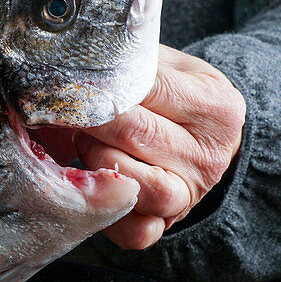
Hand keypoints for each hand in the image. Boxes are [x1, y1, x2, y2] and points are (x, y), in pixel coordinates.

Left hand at [75, 45, 245, 248]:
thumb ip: (133, 58)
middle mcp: (210, 156)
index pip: (147, 88)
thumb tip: (78, 51)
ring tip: (84, 141)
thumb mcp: (169, 65)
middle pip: (131, 132)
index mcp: (216, 108)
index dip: (101, 82)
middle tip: (64, 106)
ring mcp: (190, 195)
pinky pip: (134, 230)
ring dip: (94, 159)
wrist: (202, 138)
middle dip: (88, 117)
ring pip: (132, 184)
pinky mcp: (167, 224)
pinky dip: (105, 210)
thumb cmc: (174, 94)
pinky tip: (93, 184)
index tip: (69, 76)